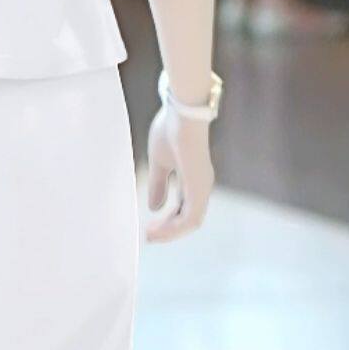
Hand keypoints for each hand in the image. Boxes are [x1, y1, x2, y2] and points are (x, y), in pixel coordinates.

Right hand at [145, 107, 214, 242]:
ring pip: (189, 223)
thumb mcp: (159, 162)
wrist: (182, 112)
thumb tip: (154, 207)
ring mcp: (202, 188)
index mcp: (193, 179)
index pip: (183, 208)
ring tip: (149, 235)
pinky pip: (189, 218)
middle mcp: (201, 186)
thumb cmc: (170, 130)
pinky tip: (156, 228)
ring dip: (169, 232)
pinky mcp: (199, 188)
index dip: (167, 221)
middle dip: (167, 230)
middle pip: (187, 219)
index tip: (148, 227)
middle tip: (147, 237)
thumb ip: (159, 184)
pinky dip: (173, 227)